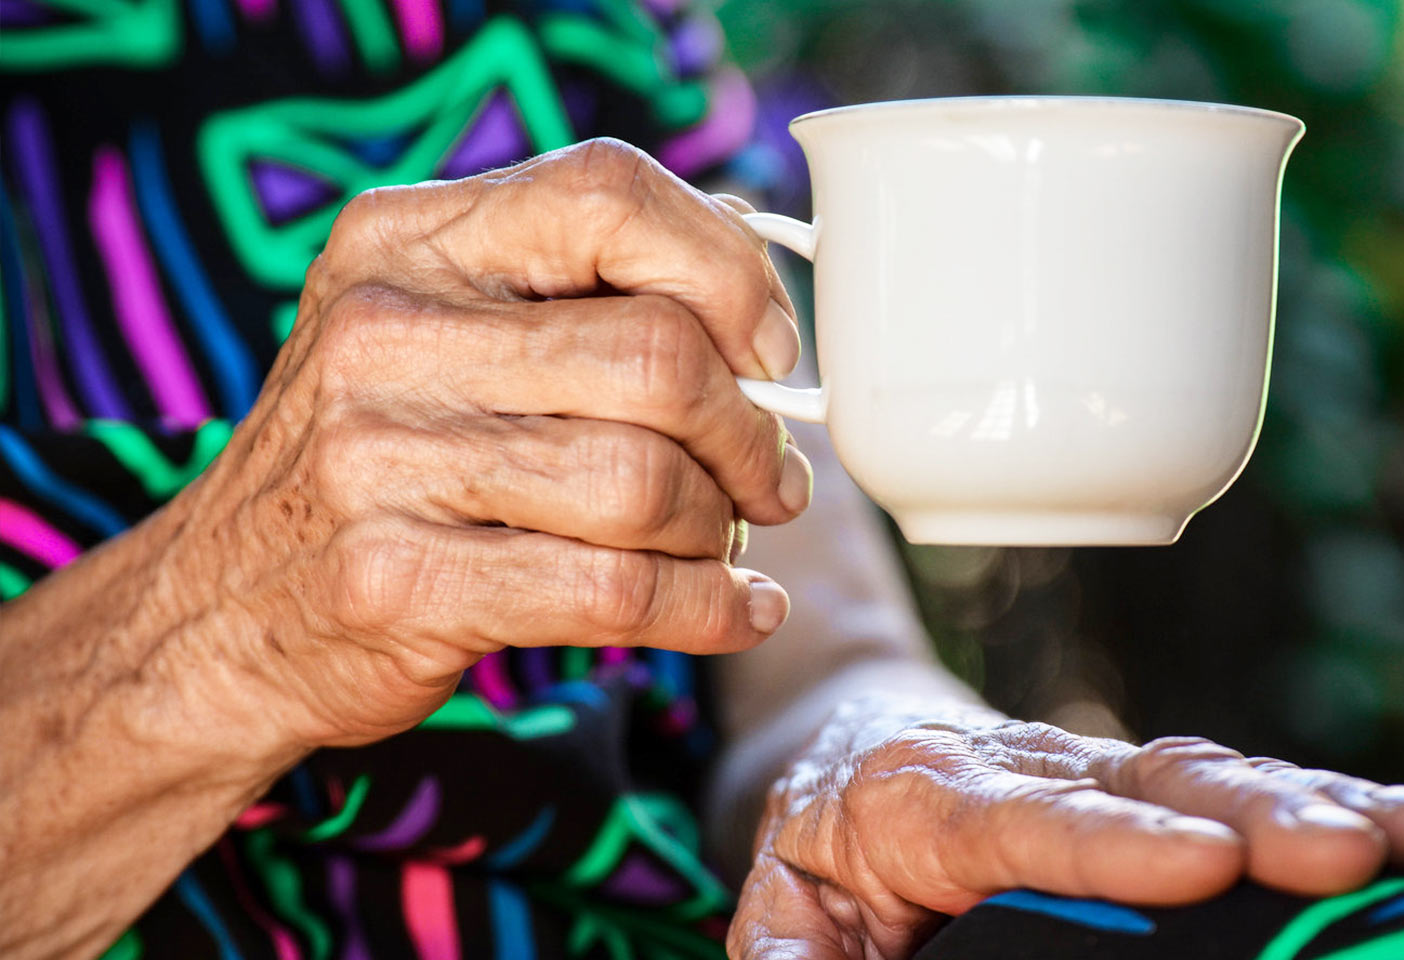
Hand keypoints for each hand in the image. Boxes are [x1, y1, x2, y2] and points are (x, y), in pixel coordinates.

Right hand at [153, 139, 811, 748]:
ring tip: (726, 541)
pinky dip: (710, 608)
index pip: (608, 194)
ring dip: (721, 526)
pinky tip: (739, 609)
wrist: (214, 612)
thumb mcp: (431, 333)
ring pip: (644, 482)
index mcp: (405, 241)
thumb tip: (754, 299)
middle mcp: (384, 333)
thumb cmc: (372, 460)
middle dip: (748, 432)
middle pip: (656, 355)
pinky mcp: (402, 582)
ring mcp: (381, 461)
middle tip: (768, 478)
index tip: (768, 350)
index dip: (725, 270)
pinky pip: (615, 591)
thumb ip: (566, 295)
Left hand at [729, 696, 1403, 958]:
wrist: (856, 740)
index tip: (1200, 863)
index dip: (1109, 842)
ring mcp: (1094, 773)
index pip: (1022, 821)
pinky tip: (1401, 829)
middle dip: (1248, 816)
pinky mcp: (1142, 789)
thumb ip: (797, 955)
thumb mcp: (789, 902)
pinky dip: (1316, 800)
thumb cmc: (828, 836)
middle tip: (1344, 853)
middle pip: (1141, 784)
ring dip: (1305, 804)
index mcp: (929, 799)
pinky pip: (1230, 787)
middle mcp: (1028, 770)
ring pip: (1203, 775)